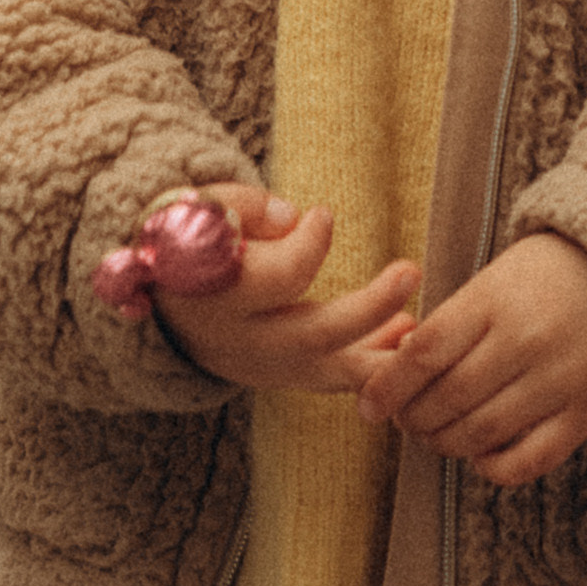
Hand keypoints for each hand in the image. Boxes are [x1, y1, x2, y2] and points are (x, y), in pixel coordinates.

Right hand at [150, 182, 417, 395]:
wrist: (165, 302)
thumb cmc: (188, 241)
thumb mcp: (201, 209)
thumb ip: (245, 208)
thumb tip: (294, 217)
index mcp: (220, 297)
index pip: (278, 279)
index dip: (308, 245)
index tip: (324, 214)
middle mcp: (246, 342)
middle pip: (316, 334)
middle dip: (369, 307)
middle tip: (411, 270)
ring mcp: (268, 368)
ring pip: (333, 370)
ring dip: (383, 353)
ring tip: (421, 326)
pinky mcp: (287, 377)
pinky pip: (336, 378)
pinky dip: (374, 363)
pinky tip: (407, 335)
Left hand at [354, 232, 586, 485]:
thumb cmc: (551, 275)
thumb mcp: (498, 277)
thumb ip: (454, 320)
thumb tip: (397, 365)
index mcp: (496, 298)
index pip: (426, 351)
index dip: (389, 385)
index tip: (368, 405)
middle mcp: (525, 341)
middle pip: (449, 398)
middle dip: (414, 419)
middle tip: (402, 421)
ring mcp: (558, 381)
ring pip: (482, 433)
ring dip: (446, 444)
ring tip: (434, 436)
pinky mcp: (586, 413)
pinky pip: (530, 459)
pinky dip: (495, 467)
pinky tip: (479, 457)